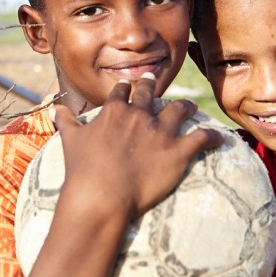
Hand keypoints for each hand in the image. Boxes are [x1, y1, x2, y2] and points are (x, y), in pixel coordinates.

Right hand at [20, 73, 224, 276]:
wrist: (101, 194)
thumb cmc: (83, 169)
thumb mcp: (71, 140)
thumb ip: (67, 122)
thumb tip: (56, 109)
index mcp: (115, 112)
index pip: (122, 92)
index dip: (126, 88)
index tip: (130, 86)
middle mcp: (140, 116)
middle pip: (150, 94)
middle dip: (153, 87)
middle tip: (156, 81)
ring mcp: (161, 133)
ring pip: (179, 110)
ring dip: (185, 106)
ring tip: (190, 105)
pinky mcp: (178, 152)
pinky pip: (201, 138)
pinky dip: (212, 137)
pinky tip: (220, 137)